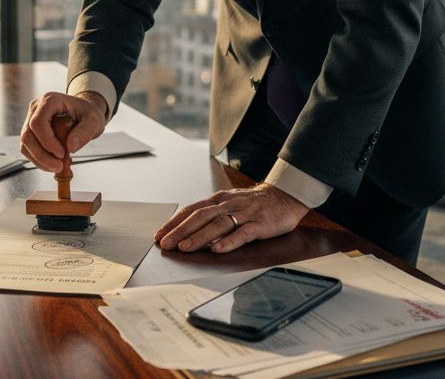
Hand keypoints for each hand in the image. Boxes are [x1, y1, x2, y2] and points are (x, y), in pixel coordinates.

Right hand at [19, 90, 108, 171]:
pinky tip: (54, 163)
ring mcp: (30, 119)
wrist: (83, 112)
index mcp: (50, 100)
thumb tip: (71, 147)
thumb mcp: (94, 121)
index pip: (38, 122)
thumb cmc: (88, 114)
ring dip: (40, 160)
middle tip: (59, 168)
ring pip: (25, 144)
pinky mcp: (30, 132)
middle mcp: (36, 108)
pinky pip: (28, 149)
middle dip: (42, 156)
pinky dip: (39, 160)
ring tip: (58, 167)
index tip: (62, 154)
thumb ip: (85, 132)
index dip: (47, 141)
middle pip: (28, 135)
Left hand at [154, 183, 309, 253]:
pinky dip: (229, 241)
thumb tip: (188, 231)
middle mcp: (229, 204)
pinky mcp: (260, 224)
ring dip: (200, 237)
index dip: (175, 222)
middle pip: (201, 216)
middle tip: (165, 243)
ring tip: (185, 248)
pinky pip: (243, 233)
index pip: (192, 210)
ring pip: (218, 224)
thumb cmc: (254, 203)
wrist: (285, 196)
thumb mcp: (230, 204)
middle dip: (181, 230)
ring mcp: (245, 214)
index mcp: (219, 200)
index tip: (159, 234)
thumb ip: (212, 215)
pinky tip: (218, 249)